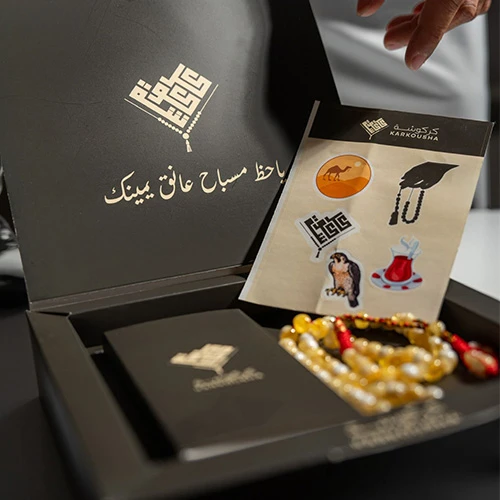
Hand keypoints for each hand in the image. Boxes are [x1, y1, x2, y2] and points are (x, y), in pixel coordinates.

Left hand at [356, 0, 491, 69]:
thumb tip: (364, 9)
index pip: (440, 13)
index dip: (425, 39)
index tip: (411, 62)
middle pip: (449, 14)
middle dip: (416, 31)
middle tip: (389, 40)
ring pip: (457, 10)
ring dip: (425, 23)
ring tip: (396, 30)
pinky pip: (461, 0)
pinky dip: (438, 11)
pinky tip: (417, 13)